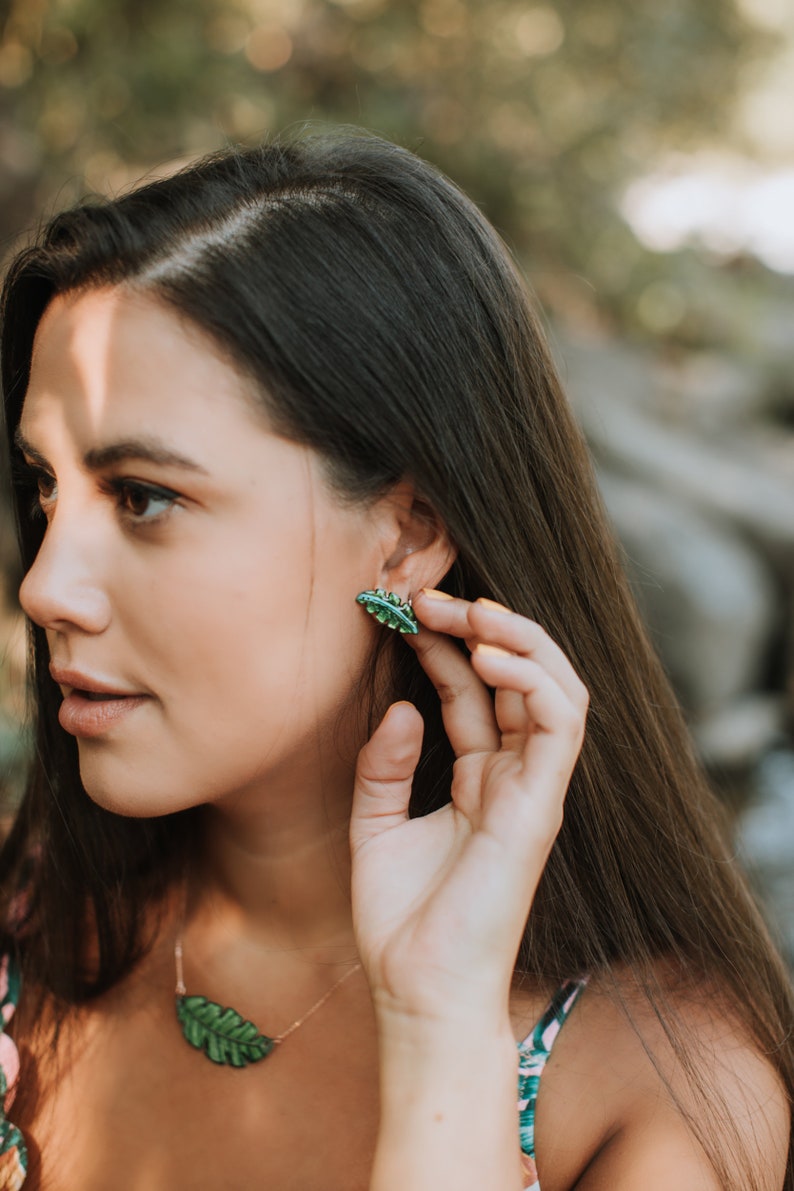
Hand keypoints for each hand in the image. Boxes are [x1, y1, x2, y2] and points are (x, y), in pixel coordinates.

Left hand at [349, 591, 588, 1029]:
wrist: (418, 990)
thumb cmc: (401, 920)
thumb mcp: (374, 825)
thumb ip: (385, 764)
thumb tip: (401, 707)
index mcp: (478, 778)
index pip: (473, 690)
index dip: (442, 644)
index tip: (400, 611)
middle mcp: (513, 776)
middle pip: (519, 677)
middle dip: (483, 627)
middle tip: (431, 598)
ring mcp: (533, 788)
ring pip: (556, 687)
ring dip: (518, 638)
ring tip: (468, 612)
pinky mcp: (542, 805)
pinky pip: (560, 724)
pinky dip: (533, 679)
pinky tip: (486, 656)